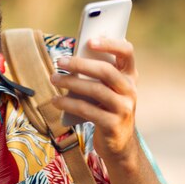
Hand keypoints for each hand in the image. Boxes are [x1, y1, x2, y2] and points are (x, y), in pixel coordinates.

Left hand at [50, 37, 138, 160]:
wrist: (119, 143)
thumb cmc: (106, 108)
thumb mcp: (106, 89)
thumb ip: (96, 74)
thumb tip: (71, 59)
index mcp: (130, 76)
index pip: (127, 52)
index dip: (110, 44)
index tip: (90, 40)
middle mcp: (131, 90)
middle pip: (106, 71)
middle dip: (80, 64)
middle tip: (60, 61)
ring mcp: (124, 108)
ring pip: (95, 90)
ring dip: (70, 82)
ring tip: (54, 78)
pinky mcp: (113, 125)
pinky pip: (87, 110)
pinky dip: (68, 103)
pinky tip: (56, 100)